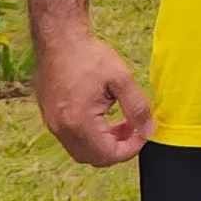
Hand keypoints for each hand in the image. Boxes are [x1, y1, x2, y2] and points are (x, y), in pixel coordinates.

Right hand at [34, 36, 152, 165]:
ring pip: (83, 151)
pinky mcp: (51, 119)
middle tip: (135, 129)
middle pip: (94, 158)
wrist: (59, 41)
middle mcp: (61, 129)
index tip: (144, 133)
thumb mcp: (122, 79)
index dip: (131, 149)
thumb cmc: (89, 56)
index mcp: (78, 121)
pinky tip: (105, 118)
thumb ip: (138, 108)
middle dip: (119, 149)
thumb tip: (149, 131)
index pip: (108, 154)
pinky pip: (74, 140)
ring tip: (124, 124)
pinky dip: (92, 137)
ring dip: (105, 144)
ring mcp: (53, 125)